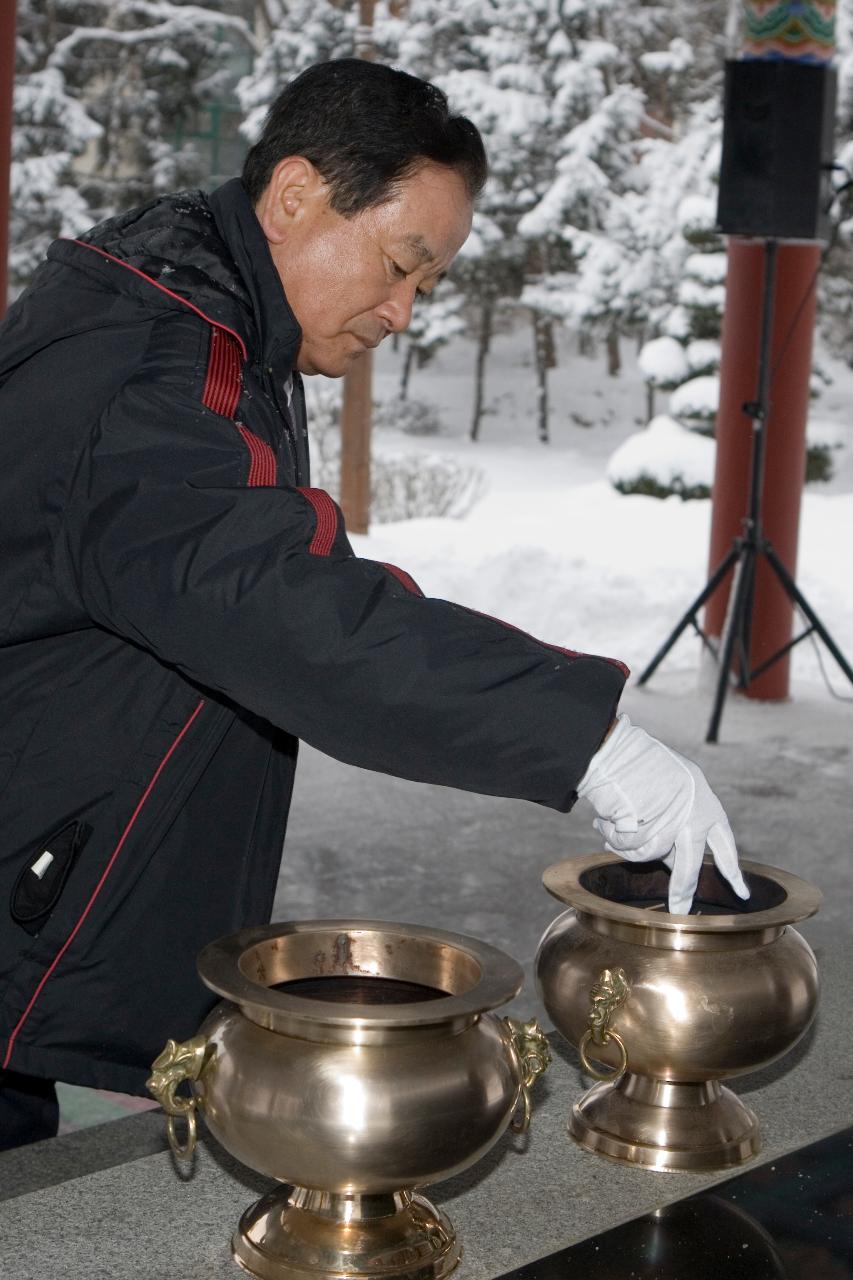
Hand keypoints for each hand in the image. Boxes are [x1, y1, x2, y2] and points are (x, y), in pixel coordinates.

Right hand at [576, 714, 749, 914]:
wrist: (621, 752)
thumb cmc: (643, 764)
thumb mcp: (676, 786)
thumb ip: (681, 818)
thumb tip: (671, 858)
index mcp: (706, 804)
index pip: (724, 843)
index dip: (731, 869)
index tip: (741, 892)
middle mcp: (695, 817)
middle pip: (688, 868)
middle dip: (681, 892)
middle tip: (679, 910)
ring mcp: (671, 827)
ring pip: (651, 856)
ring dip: (628, 846)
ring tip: (611, 828)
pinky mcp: (647, 832)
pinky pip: (631, 850)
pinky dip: (614, 838)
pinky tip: (604, 823)